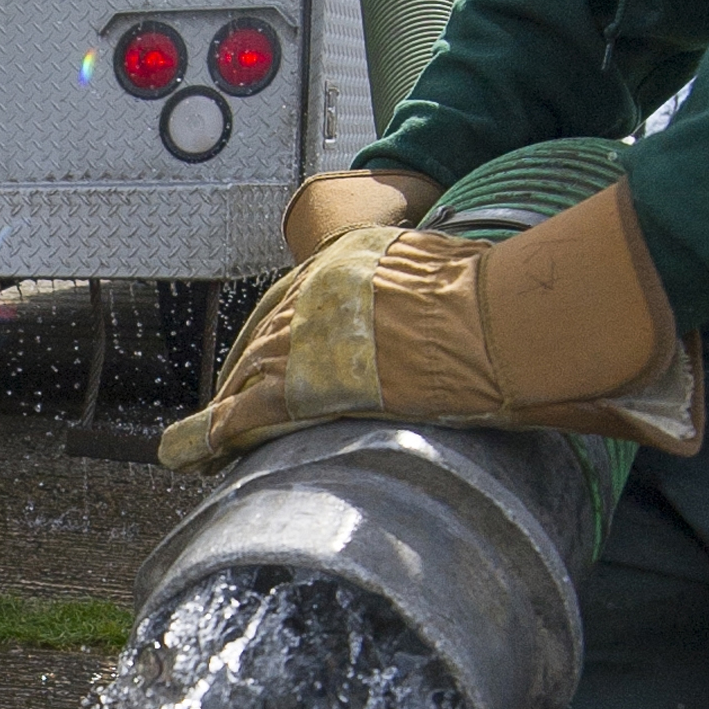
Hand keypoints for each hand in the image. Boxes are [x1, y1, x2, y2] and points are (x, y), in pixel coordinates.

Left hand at [165, 178, 706, 466]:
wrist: (517, 321)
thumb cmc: (519, 306)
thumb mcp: (472, 276)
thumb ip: (453, 297)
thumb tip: (489, 324)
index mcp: (359, 256)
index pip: (295, 296)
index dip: (273, 336)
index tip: (261, 362)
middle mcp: (321, 285)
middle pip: (261, 334)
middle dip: (241, 374)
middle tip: (226, 412)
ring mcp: (310, 331)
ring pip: (247, 373)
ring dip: (225, 410)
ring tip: (201, 445)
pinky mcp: (307, 379)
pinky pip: (244, 410)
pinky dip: (210, 434)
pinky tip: (189, 452)